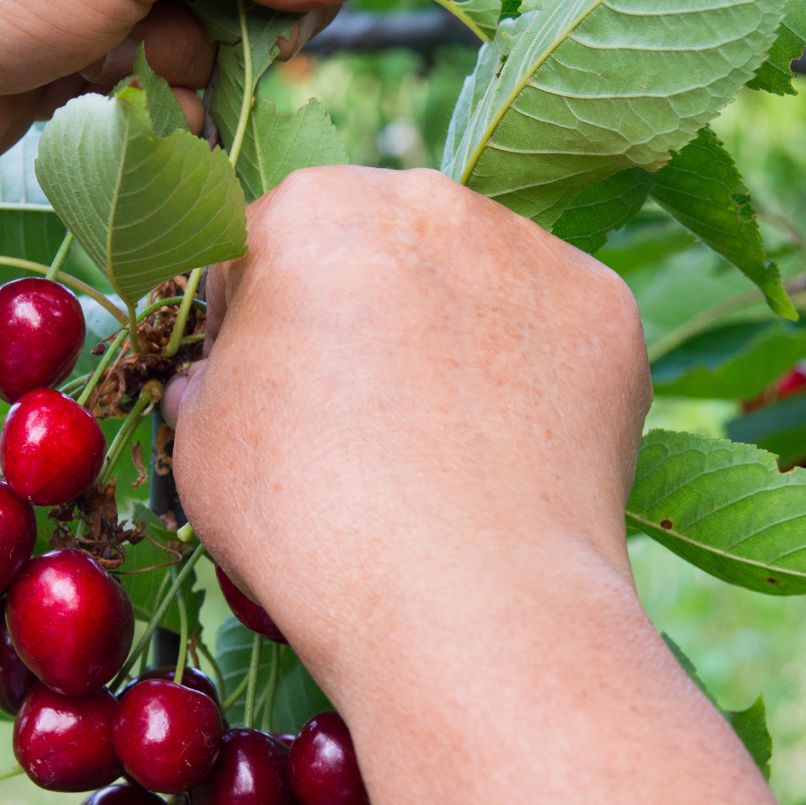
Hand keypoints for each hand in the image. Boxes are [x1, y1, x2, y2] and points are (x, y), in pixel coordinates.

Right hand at [169, 165, 651, 660]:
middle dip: (360, 312)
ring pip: (470, 279)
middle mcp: (426, 200)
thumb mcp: (199, 447)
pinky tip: (506, 453)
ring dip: (448, 333)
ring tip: (440, 447)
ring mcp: (529, 247)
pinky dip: (530, 376)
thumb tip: (217, 380)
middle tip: (356, 420)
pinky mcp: (605, 307)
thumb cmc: (311, 522)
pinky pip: (549, 328)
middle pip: (375, 247)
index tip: (263, 388)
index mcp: (310, 209)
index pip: (263, 246)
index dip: (251, 323)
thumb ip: (206, 382)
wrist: (469, 604)